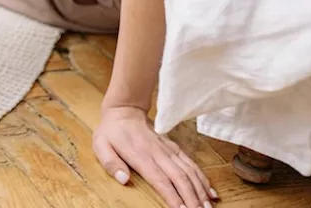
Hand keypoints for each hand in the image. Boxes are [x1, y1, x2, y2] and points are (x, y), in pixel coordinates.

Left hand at [93, 106, 216, 207]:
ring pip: (189, 172)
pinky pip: (191, 164)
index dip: (172, 196)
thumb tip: (123, 180)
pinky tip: (210, 191)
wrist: (125, 111)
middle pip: (180, 178)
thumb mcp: (101, 146)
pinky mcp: (174, 148)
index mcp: (141, 156)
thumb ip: (111, 163)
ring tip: (208, 207)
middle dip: (192, 197)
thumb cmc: (111, 132)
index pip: (160, 179)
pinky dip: (202, 178)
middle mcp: (159, 153)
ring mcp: (169, 150)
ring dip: (200, 190)